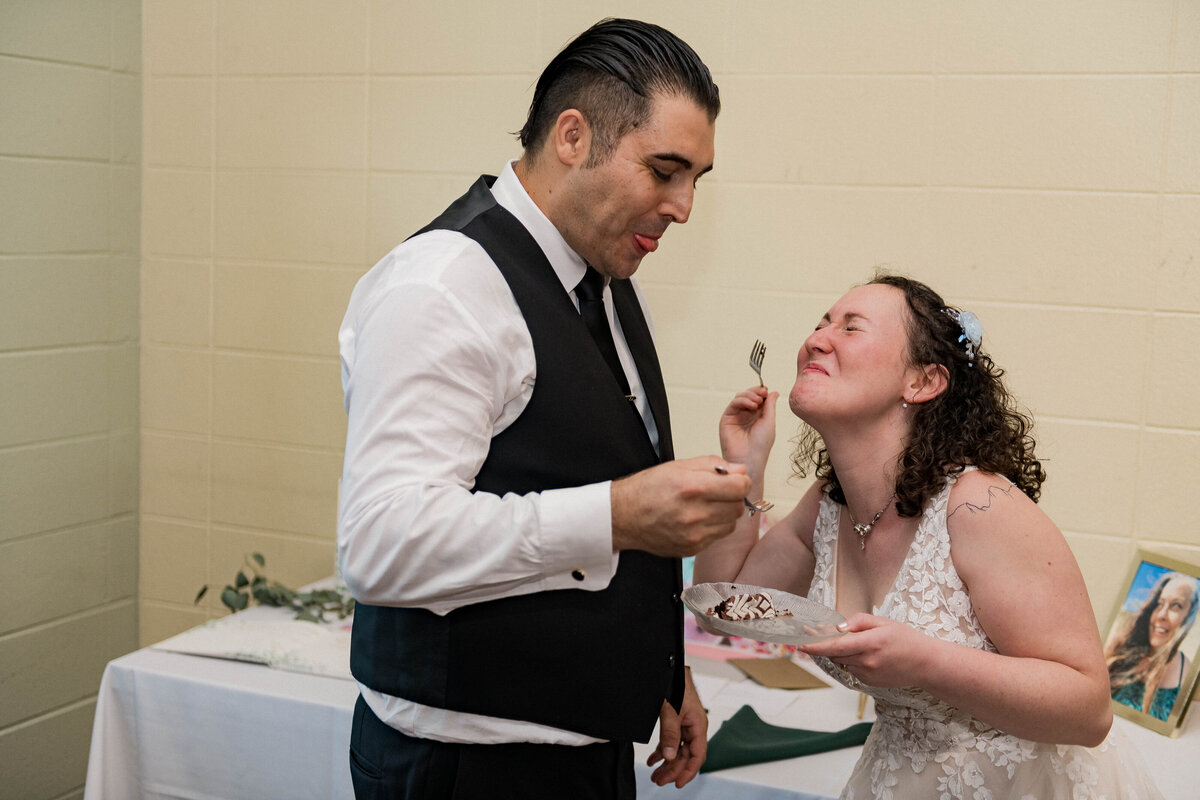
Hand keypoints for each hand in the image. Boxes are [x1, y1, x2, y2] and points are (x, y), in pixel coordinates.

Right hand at [611, 457, 749, 556]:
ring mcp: (694, 535)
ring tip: (705, 506)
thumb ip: (713, 465)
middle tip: (717, 492)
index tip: (734, 480)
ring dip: (724, 513)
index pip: (739, 488)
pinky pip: (717, 536)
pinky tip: (696, 519)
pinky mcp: (692, 549)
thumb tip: (740, 470)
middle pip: (737, 506)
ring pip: (731, 523)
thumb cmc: (649, 488)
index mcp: (692, 488)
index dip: (740, 481)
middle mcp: (694, 514)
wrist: (624, 517)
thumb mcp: (679, 466)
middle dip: (732, 497)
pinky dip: (713, 527)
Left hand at [647, 668, 707, 786]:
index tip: (677, 783)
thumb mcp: (671, 710)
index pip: (697, 755)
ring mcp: (684, 724)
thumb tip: (670, 755)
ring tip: (655, 774)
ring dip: (667, 762)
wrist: (670, 666)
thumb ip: (670, 733)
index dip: (688, 771)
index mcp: (698, 725)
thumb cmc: (675, 683)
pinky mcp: (676, 721)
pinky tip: (653, 759)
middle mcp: (693, 727)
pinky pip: (671, 741)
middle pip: (686, 755)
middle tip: (658, 780)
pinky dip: (662, 751)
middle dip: (673, 769)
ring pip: (677, 750)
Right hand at [718, 387, 775, 470]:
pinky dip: (742, 401)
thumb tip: (773, 392)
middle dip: (755, 392)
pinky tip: (752, 405)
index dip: (761, 392)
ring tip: (757, 402)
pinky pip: (733, 404)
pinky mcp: (727, 418)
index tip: (766, 390)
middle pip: (748, 395)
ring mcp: (736, 416)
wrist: (749, 458)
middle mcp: (746, 414)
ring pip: (740, 397)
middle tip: (762, 393)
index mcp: (757, 416)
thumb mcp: (769, 422)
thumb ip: (770, 406)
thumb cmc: (760, 445)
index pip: (758, 398)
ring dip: (749, 395)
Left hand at [800, 613, 934, 687]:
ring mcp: (868, 675)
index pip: (835, 646)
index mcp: (870, 643)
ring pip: (843, 662)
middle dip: (830, 645)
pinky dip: (853, 661)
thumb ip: (858, 622)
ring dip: (843, 653)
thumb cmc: (906, 639)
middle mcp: (867, 661)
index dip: (815, 646)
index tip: (801, 645)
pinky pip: (852, 670)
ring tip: (864, 645)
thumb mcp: (884, 622)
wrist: (926, 664)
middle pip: (835, 654)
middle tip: (839, 635)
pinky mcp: (870, 683)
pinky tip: (871, 657)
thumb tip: (838, 627)